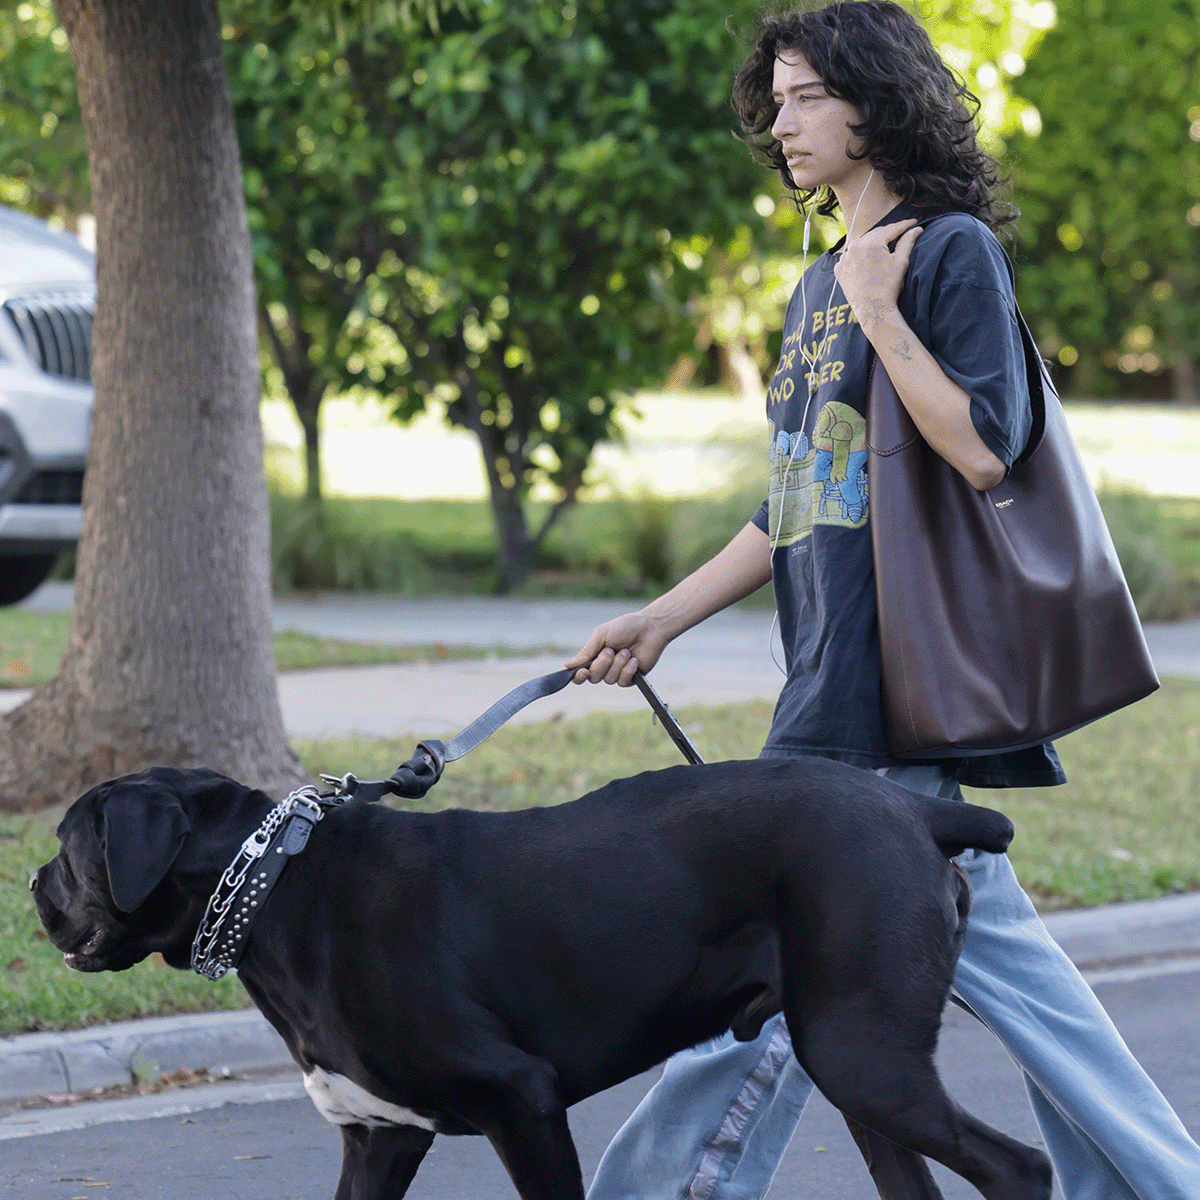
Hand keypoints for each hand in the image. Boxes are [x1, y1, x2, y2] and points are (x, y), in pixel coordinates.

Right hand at [564, 611, 670, 685]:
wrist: (650, 628)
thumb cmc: (626, 627)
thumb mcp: (602, 635)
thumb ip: (586, 651)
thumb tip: (568, 665)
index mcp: (594, 655)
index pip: (579, 673)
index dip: (578, 676)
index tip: (583, 672)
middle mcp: (604, 666)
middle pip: (594, 678)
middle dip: (603, 664)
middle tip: (612, 650)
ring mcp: (617, 673)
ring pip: (609, 680)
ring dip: (618, 664)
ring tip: (626, 651)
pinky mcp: (631, 678)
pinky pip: (623, 682)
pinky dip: (628, 670)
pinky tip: (634, 660)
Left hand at [833, 218, 921, 332]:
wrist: (872, 309)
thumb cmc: (888, 287)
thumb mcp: (901, 262)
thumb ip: (908, 242)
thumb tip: (916, 229)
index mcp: (871, 243)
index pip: (891, 229)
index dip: (904, 225)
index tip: (913, 222)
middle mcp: (854, 247)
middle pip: (875, 234)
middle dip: (888, 233)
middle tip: (901, 232)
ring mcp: (844, 258)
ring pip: (862, 243)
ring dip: (872, 242)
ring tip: (884, 244)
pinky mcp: (839, 269)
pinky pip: (850, 256)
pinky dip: (859, 254)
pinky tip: (867, 257)